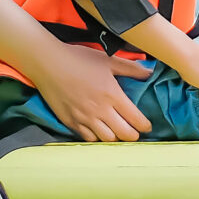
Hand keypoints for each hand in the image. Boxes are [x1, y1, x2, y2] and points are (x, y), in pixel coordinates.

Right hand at [31, 43, 152, 141]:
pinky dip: (96, 137)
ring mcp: (84, 118)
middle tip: (135, 132)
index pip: (136, 119)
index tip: (147, 126)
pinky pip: (88, 138)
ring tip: (117, 132)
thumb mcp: (108, 60)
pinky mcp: (70, 122)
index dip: (145, 125)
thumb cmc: (79, 59)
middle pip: (124, 134)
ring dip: (115, 138)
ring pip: (107, 139)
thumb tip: (149, 73)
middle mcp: (100, 110)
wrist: (49, 63)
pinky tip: (99, 131)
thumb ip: (131, 69)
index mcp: (112, 95)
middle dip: (133, 135)